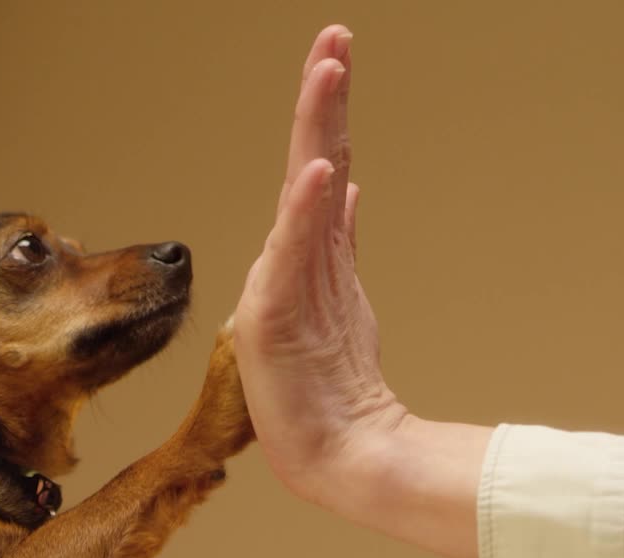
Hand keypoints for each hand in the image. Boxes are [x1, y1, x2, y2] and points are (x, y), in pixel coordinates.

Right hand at [234, 26, 488, 557]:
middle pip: (308, 163)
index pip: (321, 165)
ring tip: (326, 74)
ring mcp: (280, 288)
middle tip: (334, 37)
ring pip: (302, 196)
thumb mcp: (344, 297)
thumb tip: (349, 185)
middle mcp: (290, 261)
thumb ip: (337, 239)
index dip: (328, 110)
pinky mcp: (274, 321)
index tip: (337, 51)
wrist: (337, 451)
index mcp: (311, 253)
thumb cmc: (334, 385)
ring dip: (315, 132)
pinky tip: (321, 171)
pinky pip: (296, 257)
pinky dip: (308, 212)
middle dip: (321, 98)